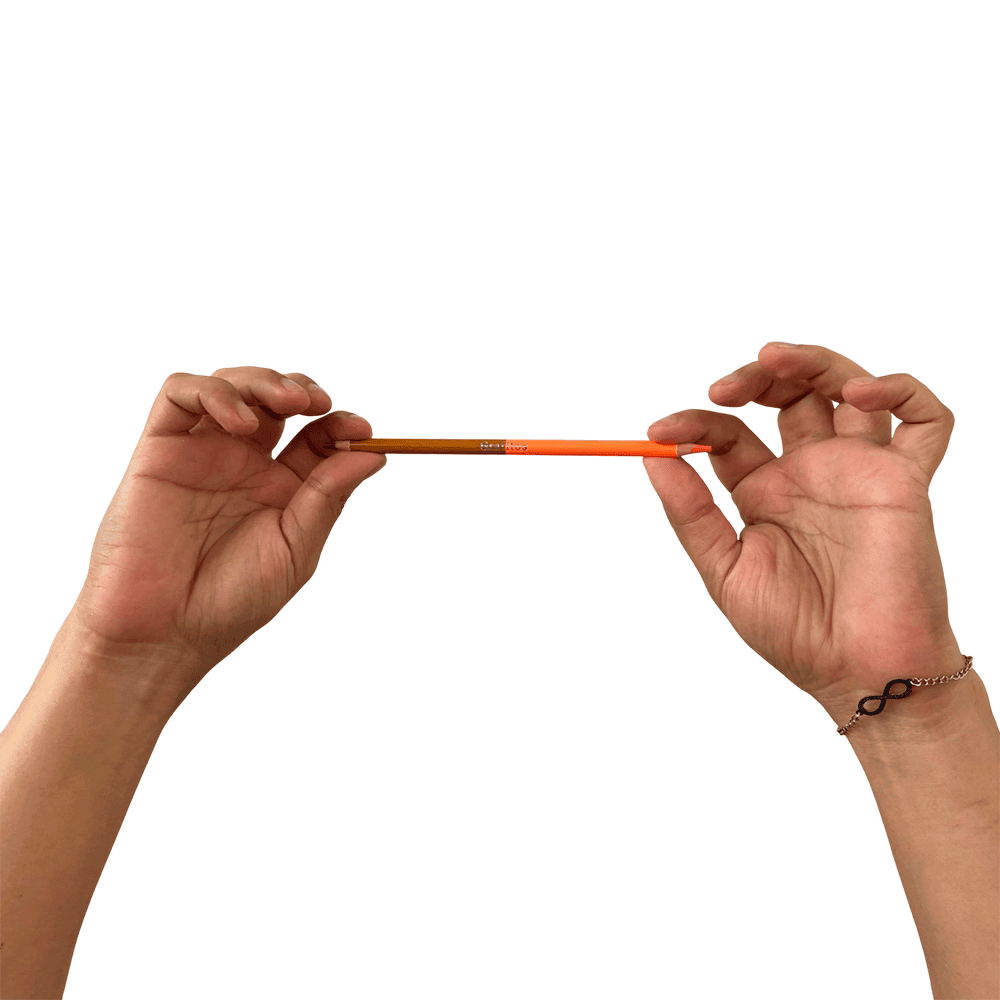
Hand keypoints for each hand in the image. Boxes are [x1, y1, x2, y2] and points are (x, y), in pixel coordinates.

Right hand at [67, 367, 385, 701]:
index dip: (340, 423)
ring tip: (288, 403)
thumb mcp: (295, 548)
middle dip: (300, 388)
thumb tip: (374, 452)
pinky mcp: (159, 450)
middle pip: (275, 399)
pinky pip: (179, 395)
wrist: (162, 633)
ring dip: (263, 380)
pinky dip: (213, 393)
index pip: (316, 435)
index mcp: (280, 488)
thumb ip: (328, 496)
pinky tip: (242, 423)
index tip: (361, 430)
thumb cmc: (229, 601)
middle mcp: (242, 464)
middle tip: (317, 403)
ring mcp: (201, 453)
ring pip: (231, 385)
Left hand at [642, 342, 963, 729]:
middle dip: (755, 377)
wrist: (856, 673)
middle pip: (787, 396)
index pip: (728, 434)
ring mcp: (858, 472)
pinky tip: (861, 393)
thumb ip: (691, 514)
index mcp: (764, 493)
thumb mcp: (725, 571)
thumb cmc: (795, 633)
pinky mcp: (906, 482)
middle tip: (723, 389)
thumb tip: (651, 458)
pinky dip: (901, 391)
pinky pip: (925, 421)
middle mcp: (810, 474)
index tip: (659, 431)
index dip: (693, 423)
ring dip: (813, 362)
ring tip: (774, 358)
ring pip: (847, 388)